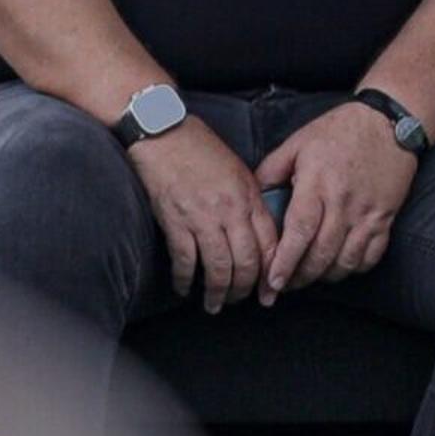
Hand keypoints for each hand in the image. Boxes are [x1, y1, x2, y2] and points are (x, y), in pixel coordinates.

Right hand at [125, 119, 270, 314]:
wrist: (163, 132)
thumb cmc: (199, 147)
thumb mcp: (236, 169)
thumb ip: (250, 201)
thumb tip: (257, 234)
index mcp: (248, 196)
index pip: (270, 244)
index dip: (271, 274)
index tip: (269, 292)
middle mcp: (230, 209)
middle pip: (246, 262)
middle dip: (245, 289)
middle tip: (240, 301)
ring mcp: (202, 217)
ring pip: (218, 267)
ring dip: (218, 292)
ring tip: (215, 304)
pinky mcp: (175, 221)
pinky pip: (185, 260)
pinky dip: (185, 280)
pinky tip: (184, 288)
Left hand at [253, 102, 418, 301]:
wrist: (388, 123)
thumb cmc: (339, 131)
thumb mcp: (298, 143)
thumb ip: (272, 170)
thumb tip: (253, 195)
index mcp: (317, 183)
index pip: (299, 232)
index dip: (285, 260)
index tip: (273, 281)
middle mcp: (343, 203)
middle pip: (321, 253)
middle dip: (300, 276)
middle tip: (285, 285)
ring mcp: (368, 213)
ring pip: (346, 261)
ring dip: (325, 276)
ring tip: (309, 277)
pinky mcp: (386, 218)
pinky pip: (371, 256)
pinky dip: (353, 268)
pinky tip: (338, 267)